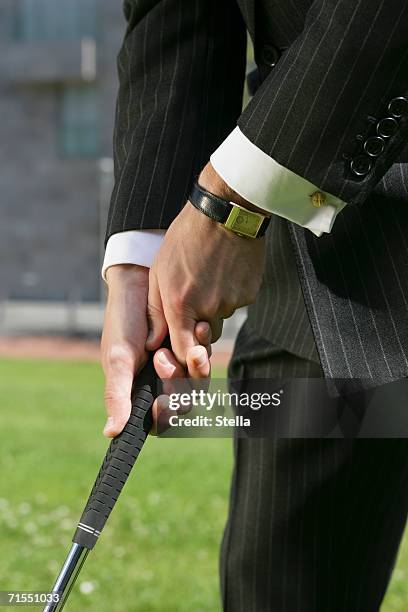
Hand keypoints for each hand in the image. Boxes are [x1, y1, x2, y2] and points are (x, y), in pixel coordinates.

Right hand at [101, 265, 210, 436]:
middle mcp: (161, 381)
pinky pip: (205, 357)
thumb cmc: (122, 320)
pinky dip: (203, 345)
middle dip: (179, 383)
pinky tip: (200, 327)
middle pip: (184, 402)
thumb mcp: (118, 357)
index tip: (162, 403)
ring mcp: (179, 364)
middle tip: (163, 357)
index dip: (164, 417)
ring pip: (199, 382)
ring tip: (184, 339)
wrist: (140, 282)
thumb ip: (117, 394)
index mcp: (139, 390)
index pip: (157, 420)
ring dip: (196, 365)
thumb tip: (111, 432)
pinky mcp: (192, 346)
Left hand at [146, 163, 266, 364]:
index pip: (184, 354)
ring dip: (214, 309)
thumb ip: (155, 311)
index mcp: (181, 306)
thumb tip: (153, 343)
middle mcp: (208, 310)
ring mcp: (232, 303)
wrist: (226, 212)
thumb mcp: (159, 271)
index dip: (182, 357)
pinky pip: (236, 304)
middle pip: (204, 338)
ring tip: (208, 276)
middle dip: (198, 328)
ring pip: (221, 320)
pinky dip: (229, 294)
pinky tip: (224, 270)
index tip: (180, 348)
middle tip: (194, 296)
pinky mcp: (249, 295)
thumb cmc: (186, 238)